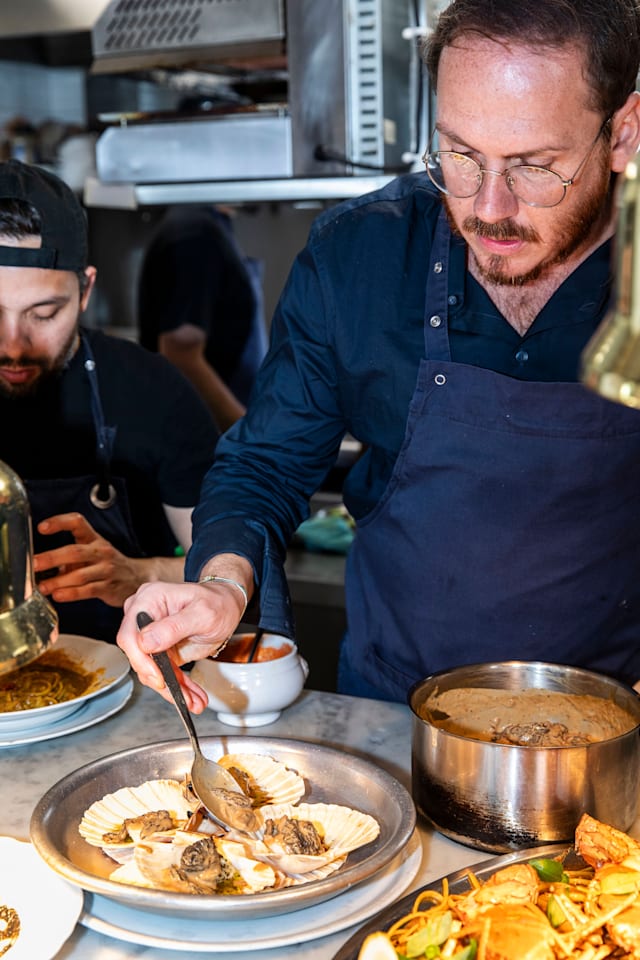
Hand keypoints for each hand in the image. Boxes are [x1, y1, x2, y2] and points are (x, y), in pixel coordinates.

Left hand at [34, 512, 146, 607]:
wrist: (138, 578)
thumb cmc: (107, 565)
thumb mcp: (92, 553)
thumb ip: (68, 558)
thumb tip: (40, 566)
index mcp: (94, 539)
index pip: (78, 522)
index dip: (60, 522)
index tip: (42, 528)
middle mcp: (101, 552)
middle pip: (75, 551)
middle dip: (52, 557)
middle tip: (35, 563)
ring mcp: (106, 570)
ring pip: (80, 574)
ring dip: (58, 581)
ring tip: (42, 586)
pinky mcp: (108, 587)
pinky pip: (87, 591)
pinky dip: (71, 594)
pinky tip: (58, 595)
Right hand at [117, 579, 246, 711]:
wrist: (226, 606)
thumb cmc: (217, 602)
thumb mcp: (202, 613)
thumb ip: (174, 626)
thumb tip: (146, 641)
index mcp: (149, 599)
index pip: (130, 635)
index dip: (141, 659)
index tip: (158, 677)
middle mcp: (144, 616)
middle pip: (138, 656)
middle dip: (161, 680)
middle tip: (182, 696)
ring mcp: (151, 634)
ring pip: (151, 670)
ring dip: (172, 689)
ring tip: (193, 701)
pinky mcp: (160, 650)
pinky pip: (163, 673)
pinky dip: (177, 687)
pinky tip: (191, 696)